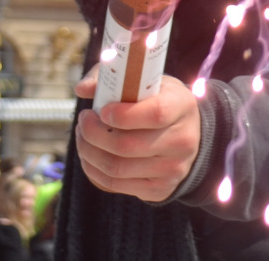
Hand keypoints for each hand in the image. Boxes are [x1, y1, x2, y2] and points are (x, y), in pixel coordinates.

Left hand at [73, 67, 201, 201]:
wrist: (187, 133)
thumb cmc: (158, 100)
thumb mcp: (145, 81)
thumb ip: (113, 77)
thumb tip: (82, 89)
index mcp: (181, 106)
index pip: (155, 114)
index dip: (123, 114)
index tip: (101, 110)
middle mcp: (182, 141)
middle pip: (127, 146)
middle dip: (93, 133)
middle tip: (83, 121)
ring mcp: (172, 169)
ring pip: (116, 168)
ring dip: (88, 152)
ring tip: (82, 136)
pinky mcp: (159, 190)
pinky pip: (115, 185)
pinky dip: (94, 170)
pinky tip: (89, 155)